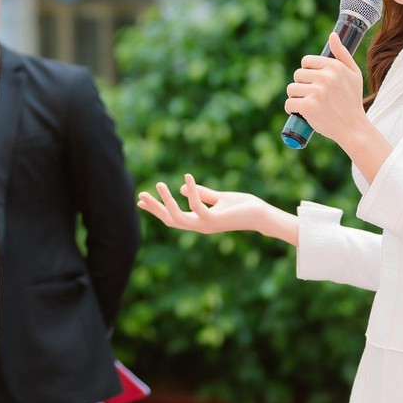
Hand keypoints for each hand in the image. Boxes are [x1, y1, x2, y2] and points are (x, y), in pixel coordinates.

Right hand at [138, 175, 273, 236]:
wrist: (261, 215)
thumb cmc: (243, 207)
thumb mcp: (219, 198)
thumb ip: (203, 194)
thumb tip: (182, 187)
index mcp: (199, 221)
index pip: (172, 217)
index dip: (156, 210)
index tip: (140, 201)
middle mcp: (200, 226)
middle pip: (170, 219)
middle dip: (155, 209)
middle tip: (140, 194)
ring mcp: (206, 225)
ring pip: (178, 216)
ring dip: (166, 201)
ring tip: (159, 183)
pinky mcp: (214, 220)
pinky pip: (196, 205)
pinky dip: (191, 191)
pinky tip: (188, 177)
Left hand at [286, 39, 367, 144]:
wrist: (353, 127)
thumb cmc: (352, 100)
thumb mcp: (354, 74)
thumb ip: (342, 53)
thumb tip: (332, 35)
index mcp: (334, 66)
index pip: (305, 61)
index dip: (308, 72)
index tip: (314, 82)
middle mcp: (325, 77)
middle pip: (297, 75)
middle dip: (302, 85)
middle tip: (313, 96)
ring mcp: (316, 92)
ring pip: (291, 89)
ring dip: (296, 97)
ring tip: (308, 104)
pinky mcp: (308, 106)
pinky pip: (289, 104)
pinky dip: (292, 109)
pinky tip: (301, 113)